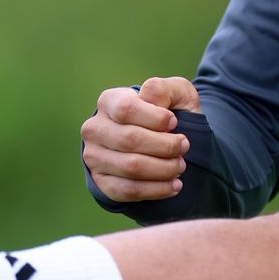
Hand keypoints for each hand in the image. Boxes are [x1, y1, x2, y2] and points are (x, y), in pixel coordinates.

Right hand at [81, 76, 200, 203]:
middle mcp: (95, 129)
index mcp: (109, 101)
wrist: (157, 140)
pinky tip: (174, 185)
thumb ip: (163, 89)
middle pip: (130, 139)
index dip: (156, 119)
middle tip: (184, 147)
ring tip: (181, 166)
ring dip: (164, 169)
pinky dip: (156, 190)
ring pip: (131, 167)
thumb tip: (149, 98)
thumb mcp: (173, 93)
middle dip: (166, 146)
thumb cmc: (166, 112)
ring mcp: (94, 157)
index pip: (127, 109)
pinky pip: (128, 190)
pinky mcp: (102, 182)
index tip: (175, 123)